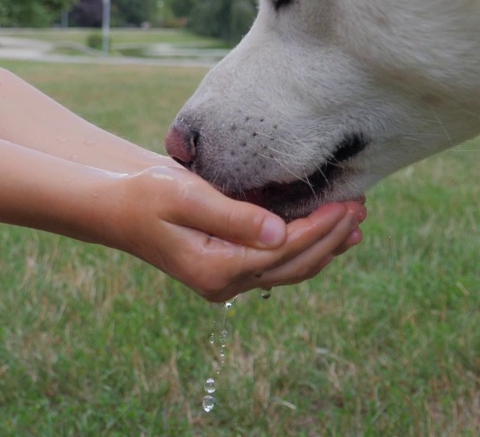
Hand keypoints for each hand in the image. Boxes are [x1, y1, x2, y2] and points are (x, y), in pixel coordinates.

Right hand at [109, 166, 365, 301]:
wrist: (118, 208)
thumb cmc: (147, 194)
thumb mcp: (186, 196)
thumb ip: (234, 215)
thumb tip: (281, 233)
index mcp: (215, 269)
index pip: (283, 250)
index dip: (319, 228)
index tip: (346, 203)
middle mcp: (224, 284)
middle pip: (294, 265)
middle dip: (331, 237)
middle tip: (360, 207)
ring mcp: (227, 281)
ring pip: (291, 269)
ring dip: (326, 246)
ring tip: (355, 221)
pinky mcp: (230, 268)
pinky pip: (278, 263)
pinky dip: (307, 247)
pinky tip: (329, 231)